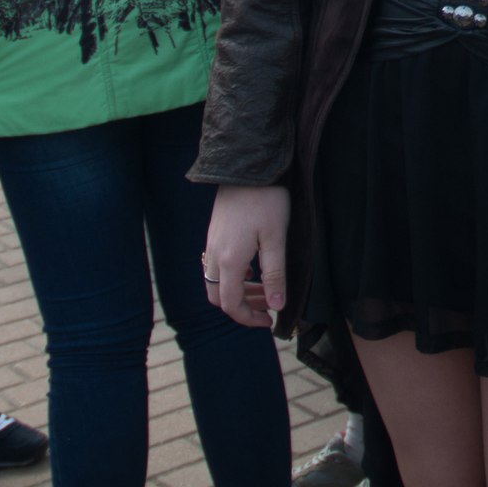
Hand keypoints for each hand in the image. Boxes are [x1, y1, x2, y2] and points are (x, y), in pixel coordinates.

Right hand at [203, 184, 288, 328]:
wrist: (246, 165)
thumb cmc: (266, 200)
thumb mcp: (276, 239)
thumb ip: (274, 275)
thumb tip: (276, 307)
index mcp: (229, 261)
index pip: (230, 304)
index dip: (247, 318)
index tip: (268, 321)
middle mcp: (214, 255)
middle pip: (218, 296)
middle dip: (242, 307)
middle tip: (267, 307)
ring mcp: (211, 243)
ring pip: (216, 280)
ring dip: (238, 291)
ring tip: (265, 289)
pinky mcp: (214, 232)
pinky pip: (216, 265)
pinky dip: (233, 276)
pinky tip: (253, 268)